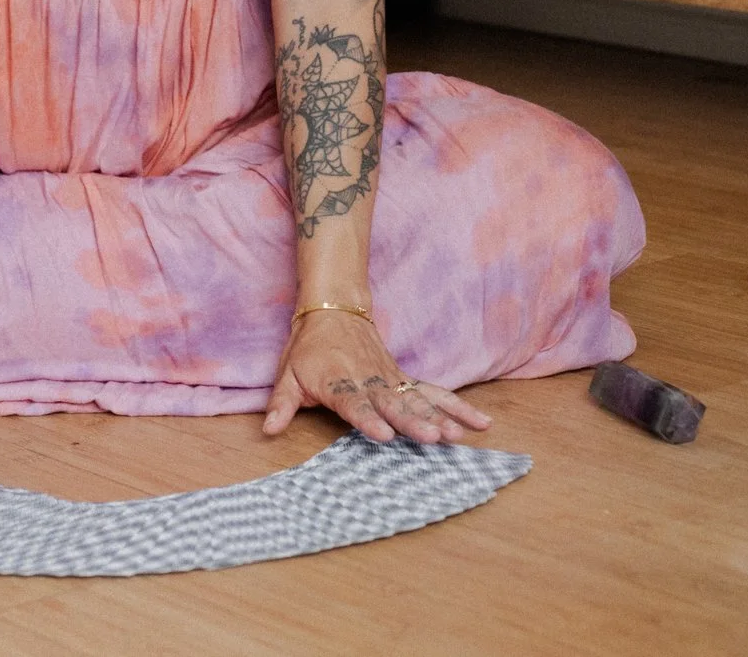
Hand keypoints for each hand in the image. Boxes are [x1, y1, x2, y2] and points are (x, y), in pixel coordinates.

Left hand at [262, 309, 491, 444]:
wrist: (334, 309)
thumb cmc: (308, 347)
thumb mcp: (288, 373)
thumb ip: (281, 404)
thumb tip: (268, 431)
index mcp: (338, 382)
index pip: (354, 404)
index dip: (368, 420)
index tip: (384, 435)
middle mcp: (369, 381)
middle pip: (394, 404)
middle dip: (414, 422)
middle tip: (433, 439)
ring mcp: (391, 380)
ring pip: (419, 400)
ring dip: (441, 417)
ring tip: (459, 435)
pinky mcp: (404, 379)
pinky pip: (434, 393)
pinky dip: (458, 407)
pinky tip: (480, 423)